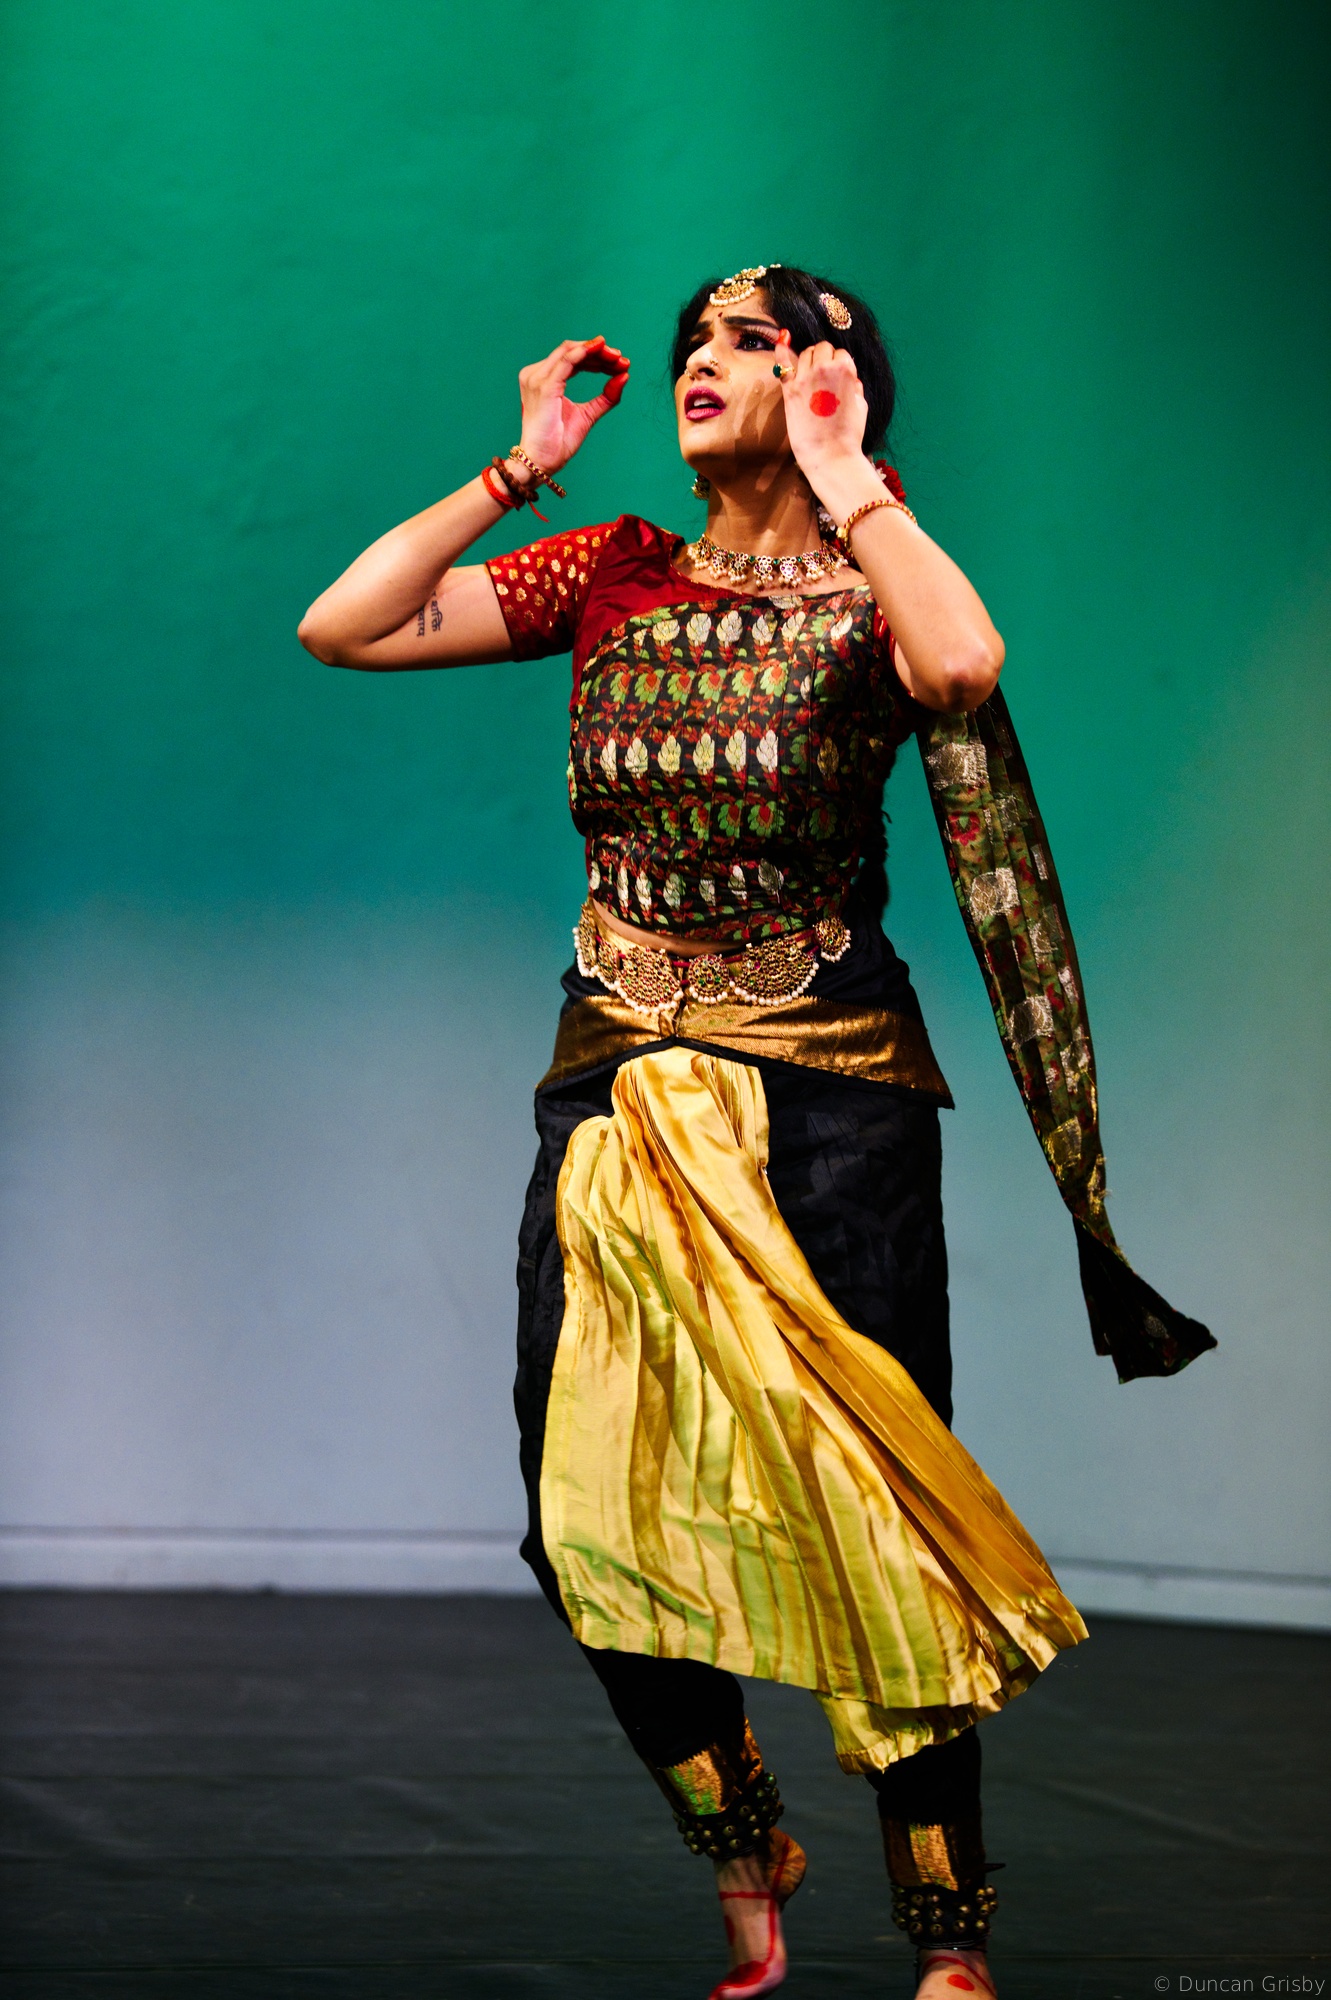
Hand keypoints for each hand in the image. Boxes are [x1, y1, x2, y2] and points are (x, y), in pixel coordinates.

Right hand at [515, 336, 629, 475]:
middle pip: (572, 350)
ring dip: (596, 351)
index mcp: (544, 380)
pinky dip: (585, 353)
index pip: (572, 359)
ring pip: (570, 351)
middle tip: (622, 360)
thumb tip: (624, 377)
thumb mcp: (588, 415)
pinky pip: (567, 361)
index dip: (597, 357)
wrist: (541, 462)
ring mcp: (538, 378)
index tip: (620, 364)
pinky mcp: (545, 386)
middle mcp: (537, 374)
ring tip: (617, 358)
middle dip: (600, 352)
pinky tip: (601, 350)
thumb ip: (606, 398)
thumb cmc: (558, 442)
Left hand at [773, 332, 874, 504]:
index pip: (841, 354)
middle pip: (822, 348)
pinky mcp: (790, 390)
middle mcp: (825, 368)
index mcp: (846, 369)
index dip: (839, 364)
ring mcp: (805, 377)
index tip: (837, 377)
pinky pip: (783, 363)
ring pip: (805, 353)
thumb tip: (850, 379)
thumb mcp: (861, 405)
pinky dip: (781, 351)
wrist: (831, 455)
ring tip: (810, 374)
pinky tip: (781, 339)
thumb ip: (854, 386)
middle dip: (824, 358)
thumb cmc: (849, 434)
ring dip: (808, 359)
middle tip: (823, 374)